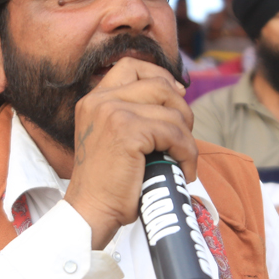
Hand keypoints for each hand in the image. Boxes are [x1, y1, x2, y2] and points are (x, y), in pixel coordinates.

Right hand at [63, 57, 192, 249]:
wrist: (92, 211)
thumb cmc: (108, 184)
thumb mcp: (113, 138)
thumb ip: (132, 115)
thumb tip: (177, 94)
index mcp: (93, 100)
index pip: (131, 66)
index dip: (160, 76)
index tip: (177, 96)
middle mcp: (99, 101)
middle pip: (158, 84)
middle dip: (181, 109)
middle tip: (184, 138)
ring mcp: (113, 112)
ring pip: (172, 112)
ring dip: (187, 138)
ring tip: (184, 161)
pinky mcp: (128, 131)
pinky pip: (174, 133)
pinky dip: (187, 153)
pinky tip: (184, 170)